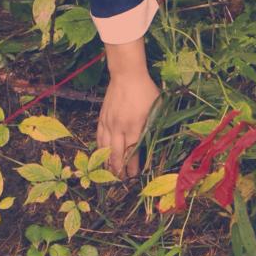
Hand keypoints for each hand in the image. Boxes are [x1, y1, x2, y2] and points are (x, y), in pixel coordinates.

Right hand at [98, 38, 159, 178]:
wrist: (126, 75)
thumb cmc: (146, 91)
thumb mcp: (157, 110)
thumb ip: (153, 127)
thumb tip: (153, 144)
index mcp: (134, 127)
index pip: (132, 153)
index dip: (132, 167)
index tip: (134, 177)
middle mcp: (119, 128)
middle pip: (115, 154)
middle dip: (118, 169)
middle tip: (120, 180)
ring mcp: (108, 123)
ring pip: (104, 147)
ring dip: (106, 161)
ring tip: (109, 172)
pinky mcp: (102, 118)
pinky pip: (99, 136)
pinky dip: (100, 148)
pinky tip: (101, 154)